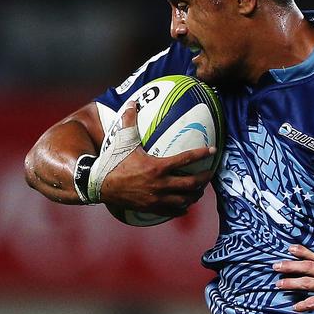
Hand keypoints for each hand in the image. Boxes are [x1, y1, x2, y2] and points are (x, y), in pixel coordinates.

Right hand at [100, 102, 215, 214]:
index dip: (202, 154)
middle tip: (210, 174)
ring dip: (195, 195)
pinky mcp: (152, 208)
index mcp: (157, 166)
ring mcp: (157, 198)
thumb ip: (130, 121)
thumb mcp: (122, 140)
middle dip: (204, 179)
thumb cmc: (112, 161)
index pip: (186, 159)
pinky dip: (181, 208)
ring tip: (199, 190)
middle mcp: (161, 184)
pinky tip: (185, 206)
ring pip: (185, 200)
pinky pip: (172, 211)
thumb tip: (132, 102)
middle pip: (191, 184)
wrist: (99, 185)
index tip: (213, 150)